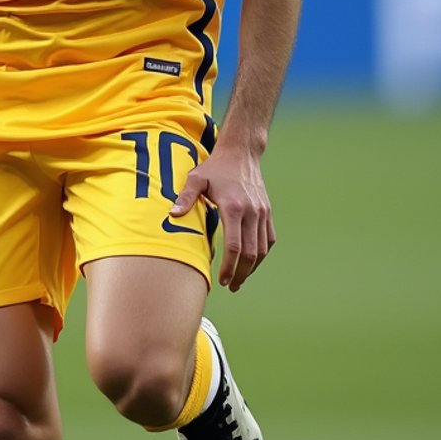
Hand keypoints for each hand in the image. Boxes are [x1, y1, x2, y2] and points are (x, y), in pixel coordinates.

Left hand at [170, 143, 275, 291]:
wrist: (241, 153)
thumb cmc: (215, 168)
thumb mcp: (196, 179)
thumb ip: (185, 197)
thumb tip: (172, 215)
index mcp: (234, 207)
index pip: (235, 246)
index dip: (229, 267)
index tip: (222, 280)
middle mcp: (252, 212)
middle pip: (251, 253)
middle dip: (241, 273)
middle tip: (231, 286)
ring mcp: (262, 213)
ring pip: (262, 249)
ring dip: (252, 268)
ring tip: (239, 280)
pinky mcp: (267, 212)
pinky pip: (269, 239)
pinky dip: (261, 254)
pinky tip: (251, 263)